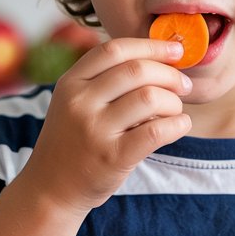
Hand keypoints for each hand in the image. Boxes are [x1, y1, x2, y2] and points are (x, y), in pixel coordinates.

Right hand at [25, 36, 192, 214]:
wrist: (51, 189)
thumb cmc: (73, 141)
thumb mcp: (73, 102)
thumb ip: (104, 79)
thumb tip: (159, 56)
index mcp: (70, 83)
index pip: (115, 50)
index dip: (150, 46)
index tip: (175, 50)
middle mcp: (80, 102)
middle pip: (137, 70)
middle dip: (170, 74)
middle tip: (183, 86)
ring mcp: (95, 130)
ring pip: (150, 98)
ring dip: (174, 102)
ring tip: (175, 111)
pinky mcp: (112, 157)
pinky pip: (156, 131)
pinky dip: (177, 124)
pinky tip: (179, 126)